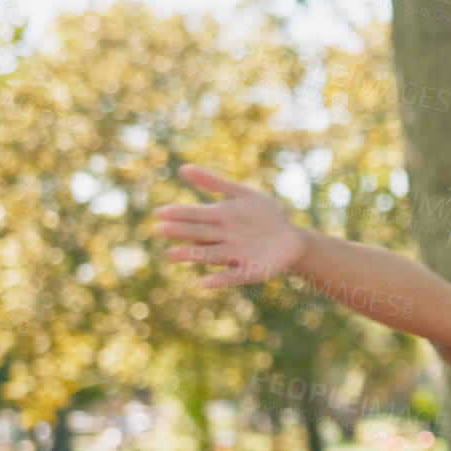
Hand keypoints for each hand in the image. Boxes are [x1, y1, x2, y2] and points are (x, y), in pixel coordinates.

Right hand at [154, 165, 305, 288]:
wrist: (291, 238)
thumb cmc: (264, 214)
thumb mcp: (242, 195)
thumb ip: (215, 183)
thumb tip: (183, 168)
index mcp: (219, 219)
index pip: (195, 215)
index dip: (178, 214)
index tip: (159, 212)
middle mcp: (222, 239)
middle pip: (199, 234)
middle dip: (181, 232)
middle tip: (160, 229)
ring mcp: (235, 256)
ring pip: (209, 255)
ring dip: (192, 255)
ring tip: (172, 254)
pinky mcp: (250, 271)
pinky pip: (233, 276)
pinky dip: (220, 280)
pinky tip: (205, 283)